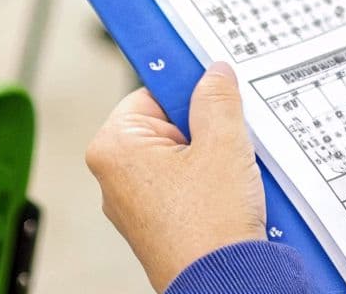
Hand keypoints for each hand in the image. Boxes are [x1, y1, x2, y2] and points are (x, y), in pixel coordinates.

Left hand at [85, 62, 266, 291]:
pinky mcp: (157, 224)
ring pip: (181, 156)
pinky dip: (209, 183)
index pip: (153, 92)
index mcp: (114, 148)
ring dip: (212, 156)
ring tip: (231, 172)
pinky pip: (184, 186)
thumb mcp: (223, 143)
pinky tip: (229, 193)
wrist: (226, 284)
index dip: (190, 92)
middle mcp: (114, 176)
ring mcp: (135, 204)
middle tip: (229, 140)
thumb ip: (217, 98)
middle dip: (205, 128)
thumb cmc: (210, 227)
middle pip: (168, 124)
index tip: (215, 90)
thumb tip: (214, 73)